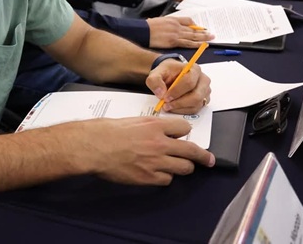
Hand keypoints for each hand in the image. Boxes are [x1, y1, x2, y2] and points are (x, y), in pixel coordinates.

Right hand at [77, 117, 215, 185]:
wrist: (94, 147)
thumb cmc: (108, 131)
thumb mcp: (133, 121)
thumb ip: (151, 127)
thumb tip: (161, 132)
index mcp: (156, 125)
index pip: (185, 127)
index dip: (185, 132)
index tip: (185, 135)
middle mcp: (160, 143)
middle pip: (192, 151)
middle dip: (203, 156)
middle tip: (209, 160)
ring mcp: (156, 162)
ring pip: (184, 168)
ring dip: (184, 167)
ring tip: (182, 167)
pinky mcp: (148, 177)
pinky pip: (167, 180)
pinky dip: (165, 177)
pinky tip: (159, 173)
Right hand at [146, 16, 214, 48]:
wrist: (143, 31)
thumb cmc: (148, 27)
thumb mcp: (159, 21)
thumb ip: (168, 24)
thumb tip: (171, 28)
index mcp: (173, 19)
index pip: (188, 20)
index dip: (195, 25)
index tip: (200, 28)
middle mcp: (176, 25)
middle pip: (193, 29)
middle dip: (203, 32)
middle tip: (211, 33)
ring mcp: (176, 33)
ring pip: (193, 35)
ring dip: (203, 37)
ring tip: (211, 38)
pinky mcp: (173, 41)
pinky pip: (188, 43)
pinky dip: (196, 44)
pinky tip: (202, 45)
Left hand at [146, 57, 211, 113]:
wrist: (171, 75)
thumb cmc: (167, 72)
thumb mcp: (157, 73)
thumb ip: (155, 80)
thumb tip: (160, 93)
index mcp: (194, 69)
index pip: (189, 82)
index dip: (177, 91)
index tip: (165, 97)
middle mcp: (203, 80)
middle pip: (196, 96)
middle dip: (179, 102)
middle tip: (166, 105)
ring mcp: (204, 91)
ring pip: (196, 105)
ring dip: (180, 108)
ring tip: (168, 106)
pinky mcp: (203, 100)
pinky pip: (195, 109)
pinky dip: (183, 111)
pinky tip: (174, 108)